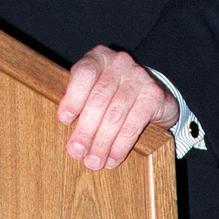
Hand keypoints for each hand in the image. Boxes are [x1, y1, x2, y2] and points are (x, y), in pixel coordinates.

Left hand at [56, 45, 179, 169]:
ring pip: (115, 114)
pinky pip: (134, 124)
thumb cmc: (112, 93)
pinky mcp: (154, 95)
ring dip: (102, 143)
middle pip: (99, 99)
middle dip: (86, 130)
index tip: (64, 120)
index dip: (73, 97)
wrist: (151, 94)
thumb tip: (65, 127)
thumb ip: (79, 99)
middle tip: (77, 152)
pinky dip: (121, 145)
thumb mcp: (93, 88)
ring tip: (94, 161)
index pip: (85, 74)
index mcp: (99, 57)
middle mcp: (120, 62)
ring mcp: (139, 77)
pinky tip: (113, 158)